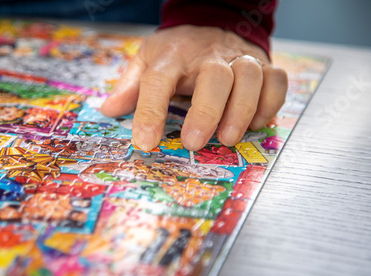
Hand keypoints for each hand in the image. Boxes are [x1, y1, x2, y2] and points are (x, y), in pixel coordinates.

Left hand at [100, 25, 287, 150]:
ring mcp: (239, 58)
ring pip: (249, 78)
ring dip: (241, 111)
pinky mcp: (264, 64)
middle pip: (214, 77)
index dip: (150, 112)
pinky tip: (256, 123)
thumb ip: (130, 85)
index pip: (158, 81)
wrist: (213, 23)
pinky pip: (275, 81)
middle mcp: (208, 55)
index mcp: (172, 55)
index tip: (145, 142)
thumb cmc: (177, 51)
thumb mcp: (147, 60)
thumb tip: (108, 110)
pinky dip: (269, 103)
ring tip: (228, 138)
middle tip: (194, 143)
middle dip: (206, 112)